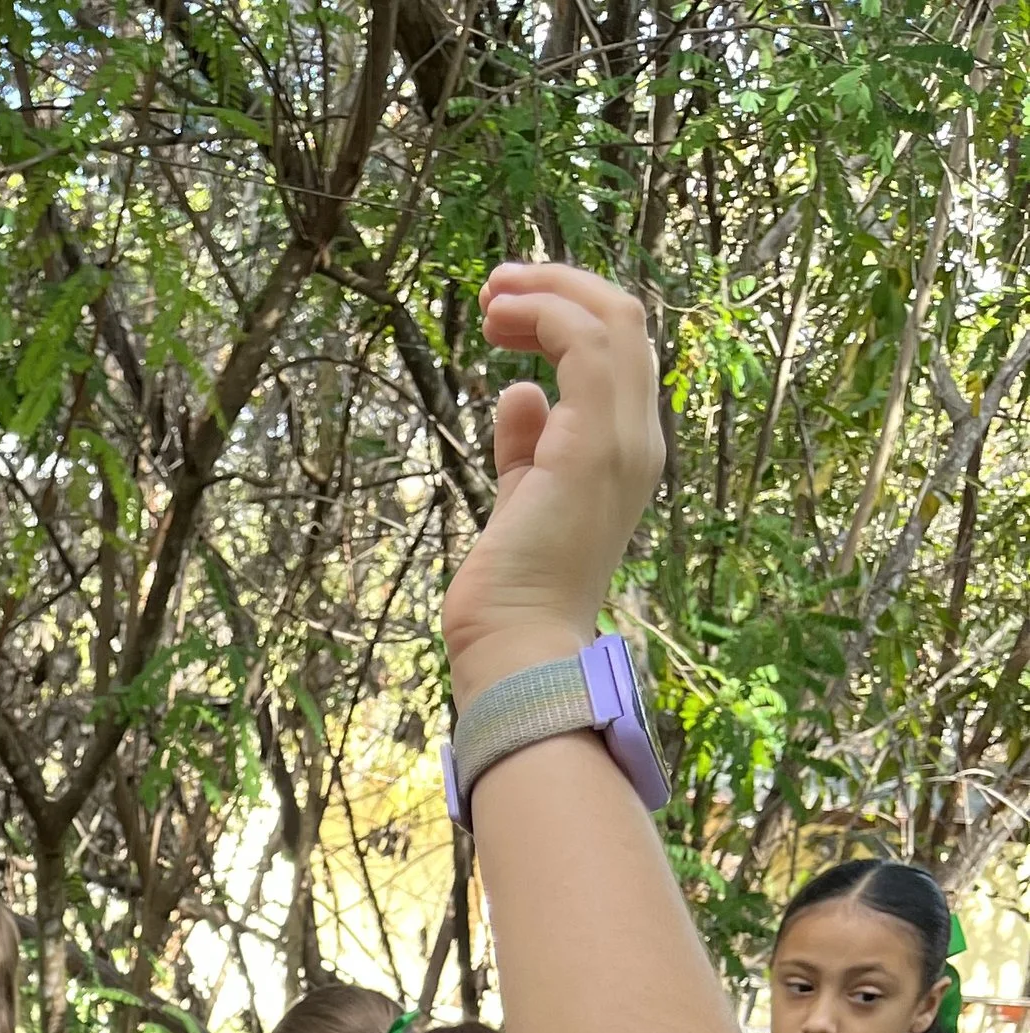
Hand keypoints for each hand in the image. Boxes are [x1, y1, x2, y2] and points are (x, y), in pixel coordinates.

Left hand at [444, 264, 665, 704]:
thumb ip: (525, 447)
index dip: (564, 316)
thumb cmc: (512, 593)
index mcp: (624, 453)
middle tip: (496, 289)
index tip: (504, 314)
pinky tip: (500, 319)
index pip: (615, 354)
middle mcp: (638, 439)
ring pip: (612, 318)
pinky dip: (544, 314)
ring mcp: (623, 440)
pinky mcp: (594, 444)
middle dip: (559, 288)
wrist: (520, 646)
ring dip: (548, 291)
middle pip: (623, 322)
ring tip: (492, 297)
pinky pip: (584, 342)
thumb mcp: (519, 500)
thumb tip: (519, 392)